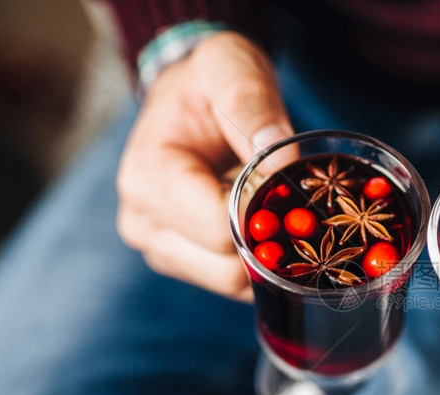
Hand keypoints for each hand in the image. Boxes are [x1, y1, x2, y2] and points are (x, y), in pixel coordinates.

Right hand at [117, 32, 292, 300]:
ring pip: (236, 284)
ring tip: (276, 205)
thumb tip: (282, 160)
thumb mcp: (227, 65)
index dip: (266, 213)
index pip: (220, 230)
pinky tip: (267, 223)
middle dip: (272, 240)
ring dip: (268, 253)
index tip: (290, 184)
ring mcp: (163, 250)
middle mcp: (146, 225)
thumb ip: (250, 102)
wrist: (187, 101)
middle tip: (294, 199)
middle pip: (228, 269)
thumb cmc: (206, 82)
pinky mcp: (185, 263)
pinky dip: (262, 262)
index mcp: (148, 180)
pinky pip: (237, 284)